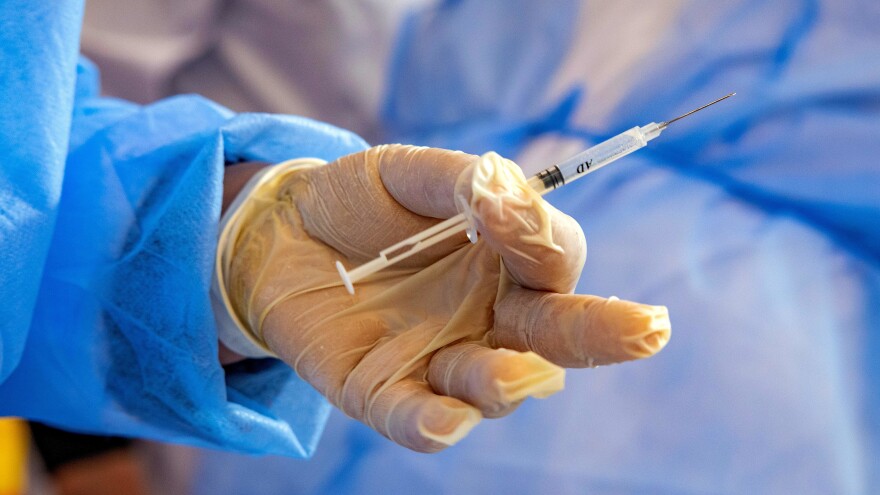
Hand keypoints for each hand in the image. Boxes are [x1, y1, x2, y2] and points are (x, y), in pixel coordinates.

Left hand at [223, 145, 669, 451]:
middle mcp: (490, 316)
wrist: (283, 234)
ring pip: (493, 387)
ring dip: (505, 382)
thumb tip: (513, 194)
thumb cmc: (360, 202)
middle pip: (556, 334)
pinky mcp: (385, 391)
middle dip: (602, 335)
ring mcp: (441, 358)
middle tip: (645, 331)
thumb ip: (465, 183)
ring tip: (507, 372)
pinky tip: (443, 420)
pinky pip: (419, 419)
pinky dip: (433, 424)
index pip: (555, 258)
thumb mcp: (409, 172)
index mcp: (508, 259)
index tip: (510, 212)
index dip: (543, 240)